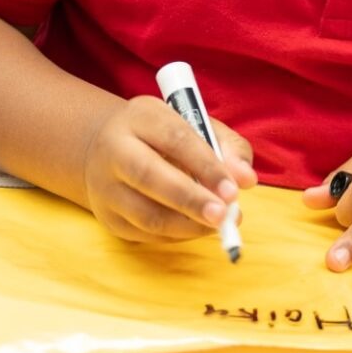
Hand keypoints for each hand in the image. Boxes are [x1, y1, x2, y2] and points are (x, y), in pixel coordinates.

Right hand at [83, 96, 256, 241]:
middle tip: (224, 216)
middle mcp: (115, 149)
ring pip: (146, 214)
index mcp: (141, 117)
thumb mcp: (196, 124)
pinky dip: (176, 235)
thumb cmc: (164, 136)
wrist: (104, 148)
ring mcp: (105, 186)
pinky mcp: (108, 217)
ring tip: (218, 224)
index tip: (233, 190)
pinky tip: (197, 227)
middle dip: (191, 200)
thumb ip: (228, 147)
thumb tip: (246, 180)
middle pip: (149, 176)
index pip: (175, 139)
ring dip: (187, 226)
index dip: (206, 166)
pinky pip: (144, 234)